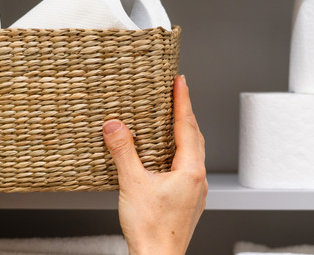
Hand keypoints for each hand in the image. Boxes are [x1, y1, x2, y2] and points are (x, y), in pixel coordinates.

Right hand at [102, 75, 206, 254]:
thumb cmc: (151, 230)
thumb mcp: (132, 184)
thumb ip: (123, 152)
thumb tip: (115, 126)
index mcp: (190, 170)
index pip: (187, 126)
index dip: (182, 101)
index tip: (180, 82)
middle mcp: (198, 179)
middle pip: (194, 137)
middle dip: (185, 114)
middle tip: (178, 94)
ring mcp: (196, 192)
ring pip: (193, 154)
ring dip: (184, 134)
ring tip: (173, 121)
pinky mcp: (188, 202)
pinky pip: (187, 168)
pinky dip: (179, 153)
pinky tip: (167, 158)